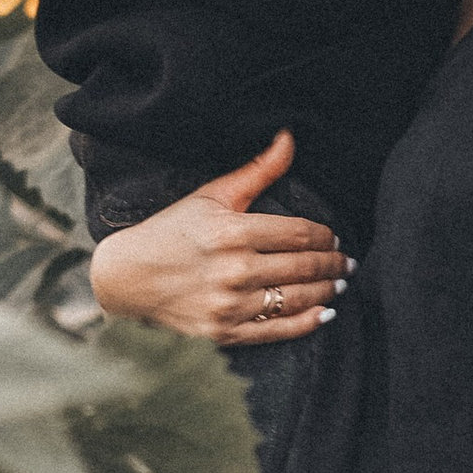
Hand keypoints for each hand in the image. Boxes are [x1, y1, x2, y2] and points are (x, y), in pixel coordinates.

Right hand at [85, 132, 347, 345]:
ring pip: (297, 298)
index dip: (324, 237)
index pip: (299, 234)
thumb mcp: (210, 196)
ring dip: (327, 291)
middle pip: (304, 267)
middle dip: (333, 264)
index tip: (334, 238)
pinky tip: (324, 314)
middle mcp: (234, 270)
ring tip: (339, 284)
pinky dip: (307, 322)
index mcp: (232, 232)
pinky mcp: (224, 333)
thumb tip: (289, 138)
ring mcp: (230, 305)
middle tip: (347, 262)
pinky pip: (278, 331)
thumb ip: (257, 170)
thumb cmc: (170, 232)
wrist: (125, 279)